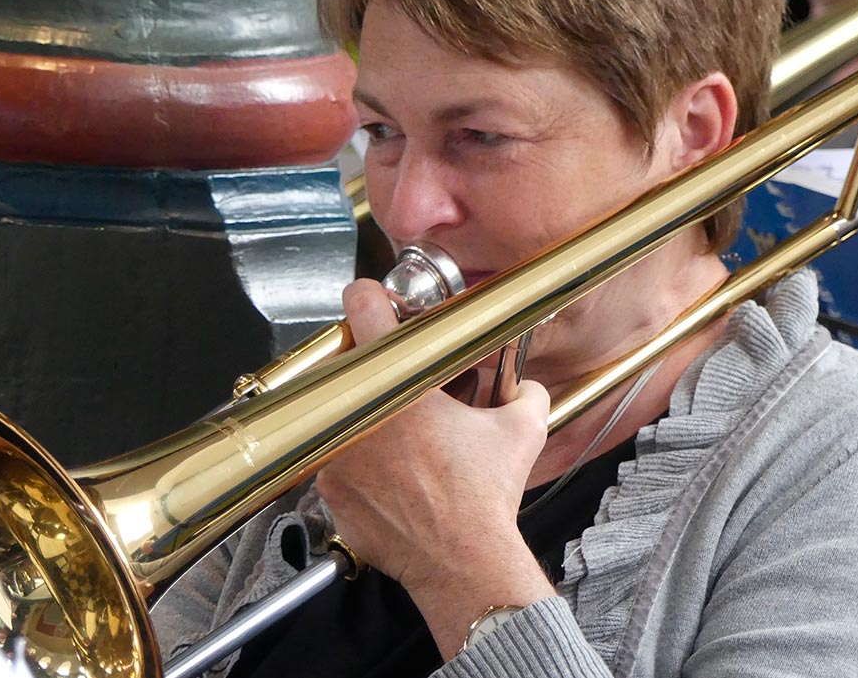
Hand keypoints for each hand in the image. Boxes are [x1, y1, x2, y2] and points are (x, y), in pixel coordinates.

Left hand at [315, 279, 551, 593]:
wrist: (463, 561)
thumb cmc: (485, 496)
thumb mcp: (522, 429)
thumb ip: (526, 391)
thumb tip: (526, 383)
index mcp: (397, 387)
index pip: (363, 313)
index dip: (369, 297)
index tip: (371, 299)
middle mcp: (356, 416)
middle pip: (346, 364)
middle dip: (371, 368)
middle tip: (397, 380)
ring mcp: (336, 455)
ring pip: (336, 414)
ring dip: (361, 415)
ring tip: (397, 434)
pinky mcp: (330, 491)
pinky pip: (334, 460)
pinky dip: (355, 461)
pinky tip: (389, 473)